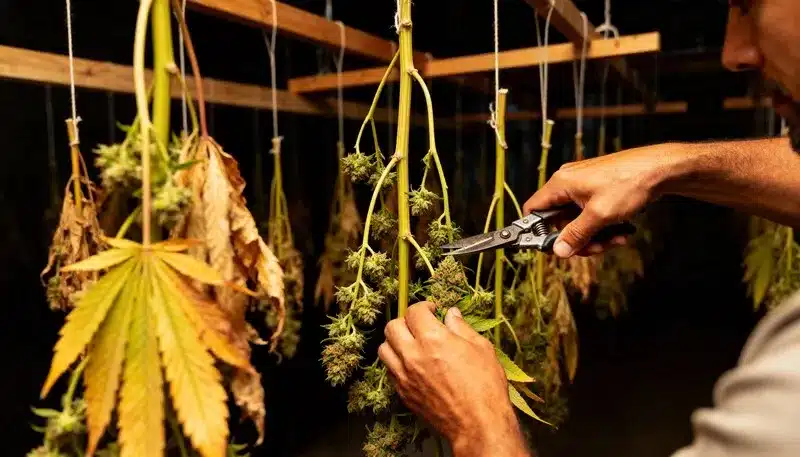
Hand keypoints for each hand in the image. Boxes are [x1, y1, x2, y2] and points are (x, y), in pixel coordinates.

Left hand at [379, 302, 529, 456]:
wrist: (477, 424)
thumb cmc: (485, 387)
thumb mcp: (481, 349)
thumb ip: (462, 328)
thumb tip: (451, 314)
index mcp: (433, 339)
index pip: (414, 312)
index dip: (423, 307)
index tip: (432, 310)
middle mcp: (413, 355)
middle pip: (392, 327)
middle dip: (406, 321)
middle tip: (420, 325)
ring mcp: (405, 376)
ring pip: (384, 349)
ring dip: (396, 341)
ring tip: (411, 343)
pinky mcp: (403, 393)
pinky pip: (390, 370)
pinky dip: (397, 362)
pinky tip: (413, 364)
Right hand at [524, 145, 672, 257]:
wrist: (660, 169)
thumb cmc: (629, 183)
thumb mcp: (600, 215)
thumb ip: (576, 235)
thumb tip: (558, 250)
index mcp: (561, 184)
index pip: (533, 209)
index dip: (538, 231)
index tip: (551, 246)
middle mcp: (568, 183)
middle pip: (559, 221)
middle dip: (578, 238)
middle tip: (596, 247)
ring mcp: (583, 186)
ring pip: (578, 221)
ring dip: (595, 235)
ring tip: (616, 238)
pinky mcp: (597, 190)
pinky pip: (591, 214)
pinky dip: (603, 226)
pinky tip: (621, 230)